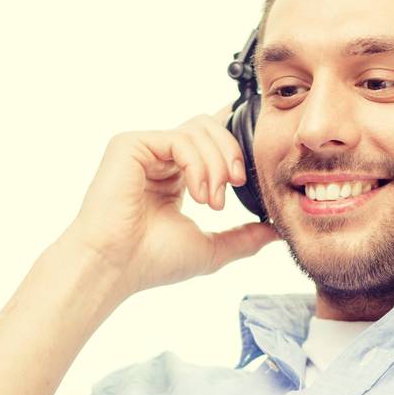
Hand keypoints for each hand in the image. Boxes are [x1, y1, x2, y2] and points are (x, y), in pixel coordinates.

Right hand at [60, 106, 280, 296]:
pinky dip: (197, 164)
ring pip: (199, 128)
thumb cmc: (151, 261)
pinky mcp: (130, 144)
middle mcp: (160, 157)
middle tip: (235, 186)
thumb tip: (278, 230)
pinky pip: (179, 138)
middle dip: (231, 154)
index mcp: (177, 175)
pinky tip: (197, 194)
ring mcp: (144, 148)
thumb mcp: (211, 248)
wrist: (114, 267)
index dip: (234, 148)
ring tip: (212, 202)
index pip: (212, 142)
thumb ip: (244, 237)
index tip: (245, 180)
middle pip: (211, 127)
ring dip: (216, 164)